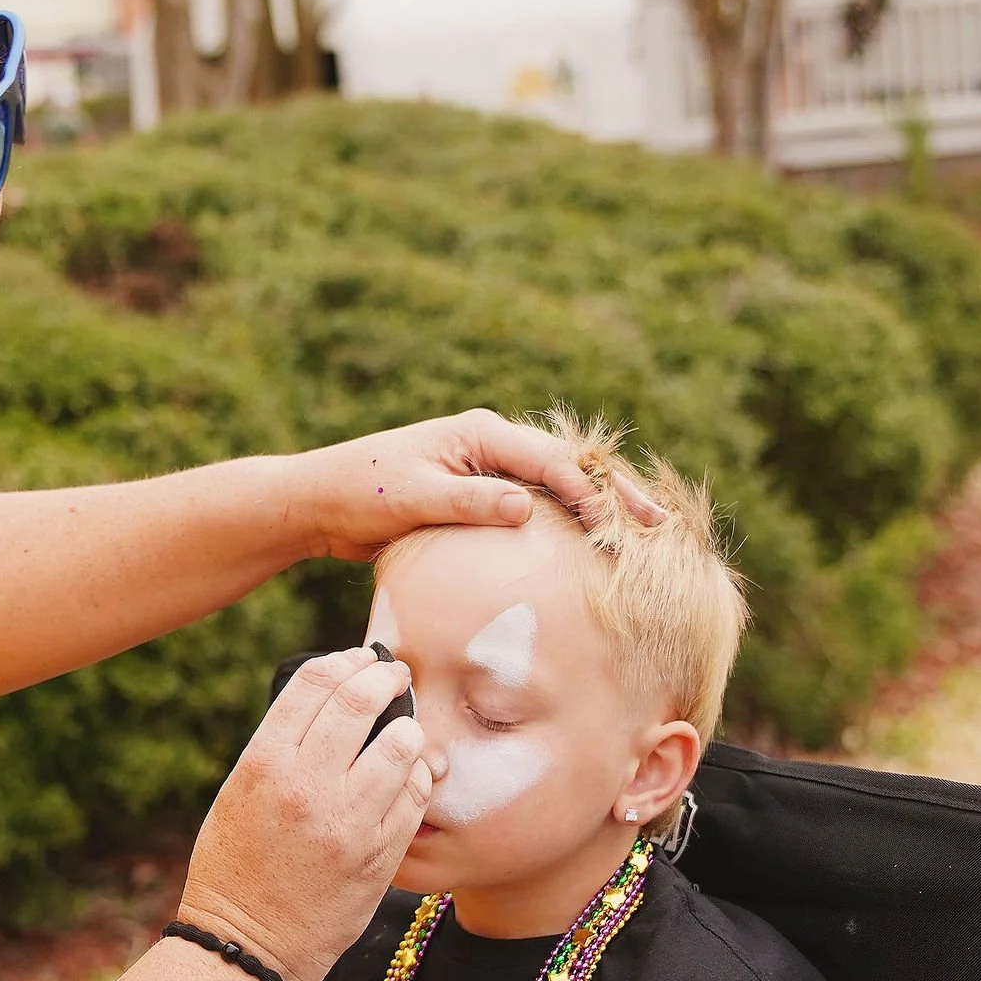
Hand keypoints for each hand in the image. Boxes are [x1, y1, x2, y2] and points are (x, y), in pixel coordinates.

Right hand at [178, 647, 432, 980]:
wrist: (248, 947)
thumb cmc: (235, 869)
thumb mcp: (238, 796)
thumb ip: (280, 748)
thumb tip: (329, 703)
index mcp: (264, 765)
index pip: (314, 685)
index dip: (344, 662)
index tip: (359, 660)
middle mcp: (308, 788)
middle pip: (361, 702)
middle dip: (385, 679)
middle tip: (395, 677)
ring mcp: (349, 823)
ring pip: (401, 747)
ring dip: (408, 729)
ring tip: (405, 731)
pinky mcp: (380, 855)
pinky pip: (416, 797)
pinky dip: (417, 777)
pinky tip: (410, 776)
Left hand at [291, 411, 661, 560]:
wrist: (320, 501)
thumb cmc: (360, 492)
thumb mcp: (413, 497)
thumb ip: (469, 500)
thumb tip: (525, 506)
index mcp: (480, 434)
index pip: (550, 462)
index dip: (587, 493)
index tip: (614, 527)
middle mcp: (491, 444)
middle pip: (568, 466)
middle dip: (614, 493)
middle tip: (659, 524)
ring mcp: (489, 468)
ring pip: (558, 485)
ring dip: (599, 507)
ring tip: (643, 535)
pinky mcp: (481, 494)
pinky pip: (536, 505)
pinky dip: (568, 520)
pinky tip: (592, 546)